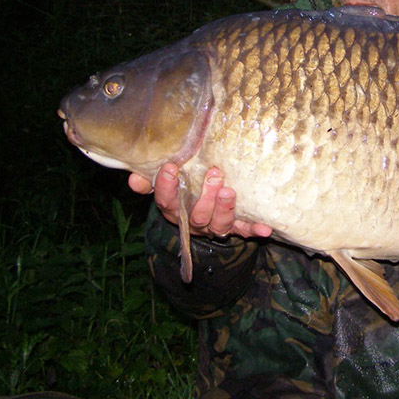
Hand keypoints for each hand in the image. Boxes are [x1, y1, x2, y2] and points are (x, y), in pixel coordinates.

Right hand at [128, 163, 272, 238]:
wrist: (200, 206)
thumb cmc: (183, 186)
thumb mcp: (166, 182)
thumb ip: (150, 179)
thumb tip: (133, 178)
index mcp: (174, 209)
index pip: (166, 201)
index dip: (166, 187)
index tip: (170, 167)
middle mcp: (194, 221)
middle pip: (197, 215)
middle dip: (206, 197)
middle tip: (214, 174)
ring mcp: (214, 226)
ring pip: (219, 225)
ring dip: (225, 209)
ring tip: (230, 191)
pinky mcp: (235, 228)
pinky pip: (245, 231)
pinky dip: (254, 230)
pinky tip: (265, 228)